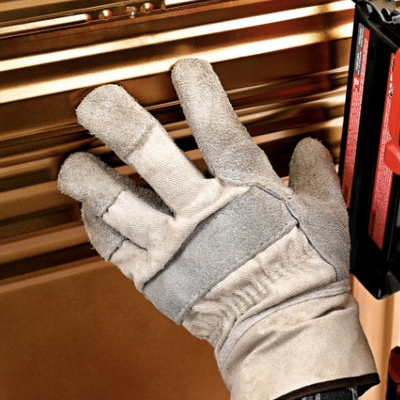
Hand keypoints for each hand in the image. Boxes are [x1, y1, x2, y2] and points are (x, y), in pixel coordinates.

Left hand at [58, 58, 376, 399]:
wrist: (284, 330)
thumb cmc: (308, 274)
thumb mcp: (326, 215)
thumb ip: (314, 174)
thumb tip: (310, 148)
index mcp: (247, 188)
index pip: (216, 124)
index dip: (196, 89)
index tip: (183, 69)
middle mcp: (202, 209)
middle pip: (146, 151)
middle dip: (115, 118)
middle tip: (93, 101)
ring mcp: (173, 244)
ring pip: (112, 200)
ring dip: (85, 175)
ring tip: (74, 162)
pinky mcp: (154, 276)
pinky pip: (110, 245)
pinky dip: (94, 223)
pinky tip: (90, 208)